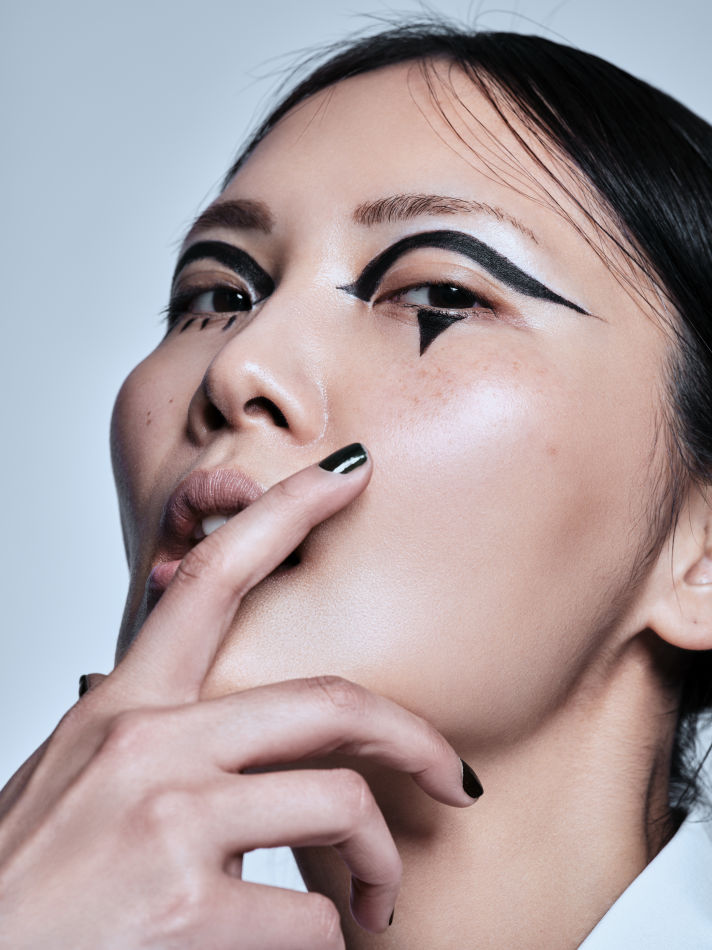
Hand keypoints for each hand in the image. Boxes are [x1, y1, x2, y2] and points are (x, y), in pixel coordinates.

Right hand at [0, 446, 478, 948]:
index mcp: (121, 707)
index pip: (213, 579)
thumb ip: (153, 740)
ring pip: (342, 805)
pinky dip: (330, 937)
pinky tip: (305, 945)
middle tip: (455, 774)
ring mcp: (167, 819)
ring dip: (379, 862)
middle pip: (328, 699)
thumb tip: (230, 739)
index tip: (350, 473)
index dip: (288, 513)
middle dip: (413, 735)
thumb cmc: (26, 882)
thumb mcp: (78, 781)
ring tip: (378, 899)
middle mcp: (145, 743)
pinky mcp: (185, 907)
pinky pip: (311, 916)